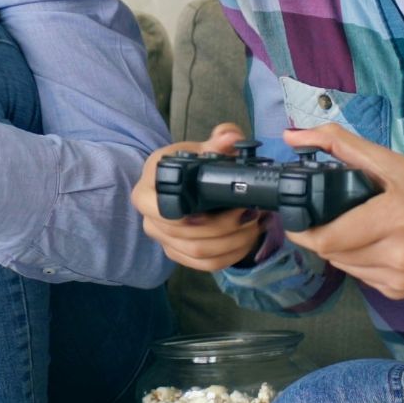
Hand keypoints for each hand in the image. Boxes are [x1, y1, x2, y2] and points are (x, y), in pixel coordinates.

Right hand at [131, 123, 265, 272]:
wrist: (174, 182)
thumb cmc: (184, 165)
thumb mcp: (197, 149)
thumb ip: (217, 141)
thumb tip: (230, 138)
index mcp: (148, 189)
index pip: (164, 209)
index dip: (195, 214)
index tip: (229, 204)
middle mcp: (149, 218)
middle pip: (186, 235)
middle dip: (226, 228)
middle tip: (252, 213)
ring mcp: (163, 239)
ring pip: (198, 253)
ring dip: (233, 243)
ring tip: (255, 225)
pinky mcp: (177, 253)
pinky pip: (205, 265)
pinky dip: (231, 255)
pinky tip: (247, 240)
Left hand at [282, 124, 403, 298]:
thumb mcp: (392, 161)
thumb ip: (340, 144)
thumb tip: (291, 136)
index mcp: (394, 217)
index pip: (328, 238)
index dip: (305, 227)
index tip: (297, 212)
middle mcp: (398, 254)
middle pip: (331, 252)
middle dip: (322, 233)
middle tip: (330, 212)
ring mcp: (400, 278)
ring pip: (342, 266)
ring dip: (339, 247)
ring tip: (358, 225)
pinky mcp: (402, 291)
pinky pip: (361, 276)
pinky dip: (359, 260)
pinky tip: (376, 243)